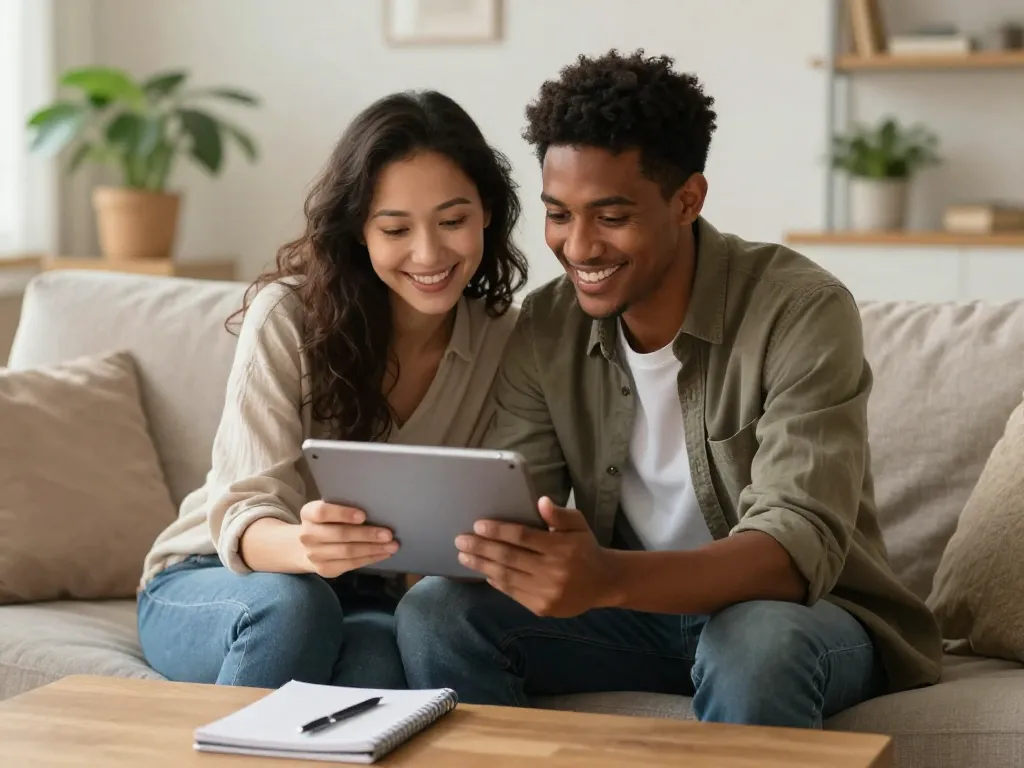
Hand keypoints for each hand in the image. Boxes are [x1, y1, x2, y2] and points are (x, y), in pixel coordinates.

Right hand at [298, 501, 397, 577]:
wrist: (307, 547)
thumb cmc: (326, 522)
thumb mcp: (328, 511)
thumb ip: (343, 508)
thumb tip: (377, 508)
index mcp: (308, 514)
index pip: (322, 512)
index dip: (343, 514)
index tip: (363, 515)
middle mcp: (308, 535)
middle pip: (340, 534)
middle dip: (367, 534)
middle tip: (388, 534)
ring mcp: (314, 554)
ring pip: (347, 552)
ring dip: (373, 549)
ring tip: (392, 546)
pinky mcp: (325, 569)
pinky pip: (351, 564)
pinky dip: (370, 558)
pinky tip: (383, 554)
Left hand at [454, 497, 612, 616]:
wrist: (603, 583)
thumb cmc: (585, 548)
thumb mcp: (578, 525)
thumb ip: (559, 514)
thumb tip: (541, 502)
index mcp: (561, 548)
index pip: (522, 537)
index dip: (498, 531)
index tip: (478, 525)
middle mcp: (553, 571)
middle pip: (509, 557)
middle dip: (481, 548)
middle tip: (460, 540)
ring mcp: (546, 592)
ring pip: (506, 577)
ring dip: (482, 565)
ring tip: (464, 556)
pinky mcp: (541, 607)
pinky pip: (512, 592)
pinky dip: (496, 581)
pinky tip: (484, 571)